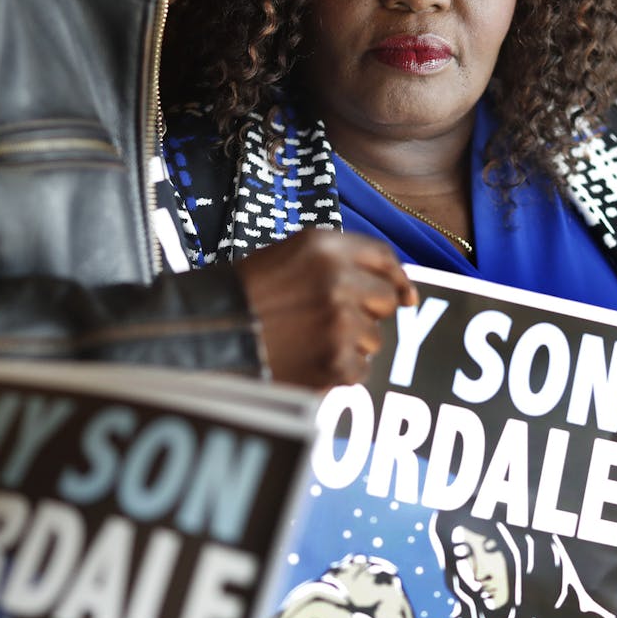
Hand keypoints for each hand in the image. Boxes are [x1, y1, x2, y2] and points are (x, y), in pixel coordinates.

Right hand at [236, 230, 416, 388]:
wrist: (210, 335)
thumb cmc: (248, 295)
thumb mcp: (291, 256)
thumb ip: (342, 263)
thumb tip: (401, 291)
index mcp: (325, 246)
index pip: (383, 257)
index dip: (397, 278)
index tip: (406, 296)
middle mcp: (338, 280)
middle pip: (385, 298)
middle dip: (368, 312)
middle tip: (332, 321)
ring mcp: (340, 322)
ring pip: (373, 338)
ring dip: (350, 343)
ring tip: (308, 341)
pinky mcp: (336, 361)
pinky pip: (360, 369)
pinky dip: (338, 371)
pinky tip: (308, 361)